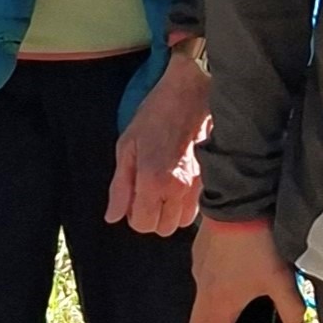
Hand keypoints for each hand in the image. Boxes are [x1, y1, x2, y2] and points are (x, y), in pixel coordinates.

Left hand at [105, 49, 212, 236]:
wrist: (190, 93)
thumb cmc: (154, 115)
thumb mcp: (127, 147)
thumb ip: (120, 186)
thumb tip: (113, 216)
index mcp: (153, 181)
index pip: (142, 224)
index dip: (133, 215)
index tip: (132, 197)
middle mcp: (178, 190)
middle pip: (163, 228)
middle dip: (152, 217)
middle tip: (146, 193)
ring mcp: (197, 186)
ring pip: (182, 221)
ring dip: (170, 213)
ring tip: (162, 190)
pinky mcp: (209, 179)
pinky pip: (196, 207)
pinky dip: (184, 204)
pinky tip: (177, 184)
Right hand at [191, 215, 306, 322]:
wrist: (236, 202)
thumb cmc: (256, 245)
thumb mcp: (281, 278)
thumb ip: (291, 307)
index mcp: (220, 306)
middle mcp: (203, 292)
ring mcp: (198, 272)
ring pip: (200, 304)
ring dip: (213, 315)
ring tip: (237, 311)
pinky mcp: (199, 254)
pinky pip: (203, 281)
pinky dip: (214, 290)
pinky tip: (235, 278)